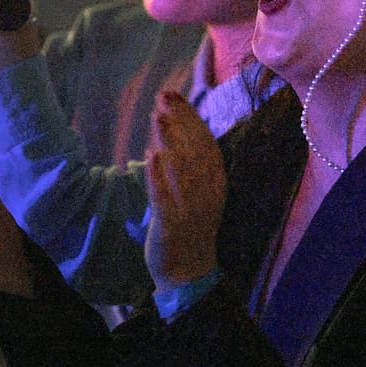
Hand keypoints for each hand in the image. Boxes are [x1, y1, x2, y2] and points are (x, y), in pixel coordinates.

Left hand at [143, 91, 225, 292]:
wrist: (189, 271)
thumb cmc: (191, 225)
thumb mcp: (198, 191)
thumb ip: (190, 162)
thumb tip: (175, 126)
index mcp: (215, 182)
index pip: (205, 142)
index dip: (191, 117)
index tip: (175, 95)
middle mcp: (206, 193)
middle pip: (194, 151)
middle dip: (179, 121)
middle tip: (163, 96)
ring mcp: (190, 210)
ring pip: (180, 171)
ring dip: (169, 142)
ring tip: (156, 117)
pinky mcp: (171, 227)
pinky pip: (164, 199)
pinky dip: (158, 178)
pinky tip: (150, 157)